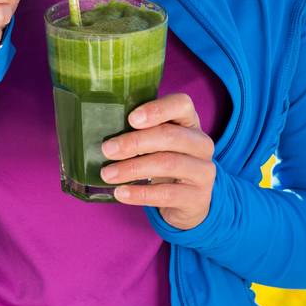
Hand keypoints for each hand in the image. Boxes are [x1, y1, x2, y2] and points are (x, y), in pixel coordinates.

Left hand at [98, 92, 215, 228]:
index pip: (181, 104)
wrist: (188, 201)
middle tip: (107, 150)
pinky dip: (140, 193)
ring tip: (108, 174)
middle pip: (170, 136)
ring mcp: (204, 171)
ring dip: (133, 168)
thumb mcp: (158, 143)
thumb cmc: (165, 161)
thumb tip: (102, 130)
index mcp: (190, 122)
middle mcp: (202, 144)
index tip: (131, 119)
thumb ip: (140, 132)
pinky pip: (166, 194)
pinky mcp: (198, 197)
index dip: (157, 109)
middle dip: (135, 142)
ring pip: (168, 164)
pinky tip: (121, 192)